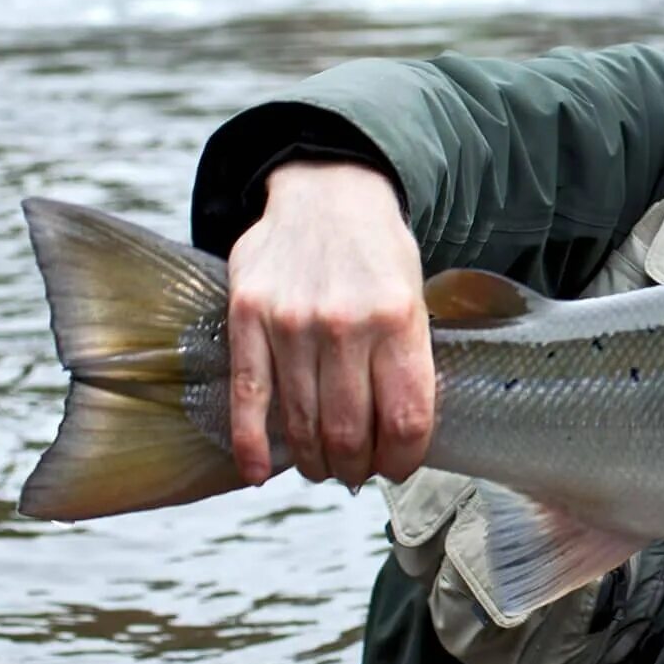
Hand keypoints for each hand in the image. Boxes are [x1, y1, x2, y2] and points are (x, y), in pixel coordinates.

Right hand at [224, 161, 434, 487]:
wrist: (327, 190)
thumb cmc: (377, 252)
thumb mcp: (415, 295)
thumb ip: (409, 359)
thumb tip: (401, 433)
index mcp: (398, 319)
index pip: (405, 418)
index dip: (403, 458)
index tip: (397, 466)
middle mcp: (345, 324)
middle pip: (350, 431)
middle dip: (356, 466)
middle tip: (356, 471)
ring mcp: (291, 322)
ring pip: (302, 423)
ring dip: (315, 460)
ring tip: (324, 467)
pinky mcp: (248, 317)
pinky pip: (247, 396)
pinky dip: (251, 445)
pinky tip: (259, 473)